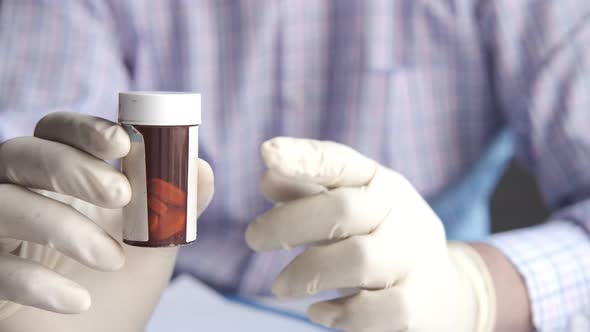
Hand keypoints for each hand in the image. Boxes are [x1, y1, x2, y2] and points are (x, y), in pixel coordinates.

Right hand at [0, 112, 213, 329]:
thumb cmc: (121, 282)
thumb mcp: (156, 242)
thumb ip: (177, 204)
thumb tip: (202, 168)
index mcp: (61, 175)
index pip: (57, 130)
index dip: (84, 128)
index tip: (123, 143)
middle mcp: (19, 192)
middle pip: (22, 153)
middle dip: (73, 168)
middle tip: (122, 194)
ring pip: (3, 204)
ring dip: (63, 227)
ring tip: (113, 260)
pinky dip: (36, 282)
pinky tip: (79, 301)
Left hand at [246, 138, 493, 331]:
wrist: (444, 288)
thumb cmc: (379, 238)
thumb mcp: (348, 208)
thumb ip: (307, 193)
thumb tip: (268, 177)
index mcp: (379, 183)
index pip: (341, 162)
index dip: (304, 157)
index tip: (267, 153)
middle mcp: (401, 213)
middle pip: (343, 210)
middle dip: (289, 224)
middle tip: (254, 238)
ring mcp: (414, 257)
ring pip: (359, 260)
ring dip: (308, 273)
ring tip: (280, 286)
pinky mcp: (421, 301)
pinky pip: (381, 309)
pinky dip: (343, 314)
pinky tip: (318, 312)